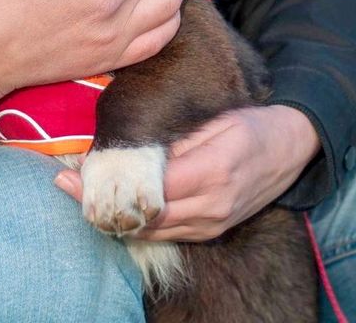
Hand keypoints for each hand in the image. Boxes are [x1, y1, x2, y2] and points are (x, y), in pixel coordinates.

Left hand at [55, 105, 320, 240]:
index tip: (79, 171)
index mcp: (213, 172)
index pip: (151, 187)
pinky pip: (168, 233)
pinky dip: (138, 222)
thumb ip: (180, 138)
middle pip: (146, 215)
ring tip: (78, 195)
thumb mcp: (218, 121)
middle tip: (64, 184)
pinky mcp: (213, 231)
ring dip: (115, 216)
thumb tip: (137, 147)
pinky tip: (115, 206)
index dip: (112, 182)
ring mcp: (213, 223)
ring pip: (153, 230)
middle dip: (102, 204)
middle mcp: (212, 206)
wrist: (291, 149)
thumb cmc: (252, 125)